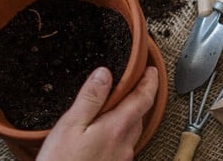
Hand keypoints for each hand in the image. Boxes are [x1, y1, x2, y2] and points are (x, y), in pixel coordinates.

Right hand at [37, 66, 158, 160]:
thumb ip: (91, 98)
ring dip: (131, 113)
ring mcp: (121, 158)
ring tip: (122, 101)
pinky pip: (123, 143)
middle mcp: (125, 144)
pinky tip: (107, 129)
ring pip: (132, 130)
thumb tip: (105, 73)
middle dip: (141, 95)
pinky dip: (120, 129)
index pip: (143, 99)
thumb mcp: (71, 125)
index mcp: (117, 128)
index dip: (150, 81)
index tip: (151, 70)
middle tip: (137, 80)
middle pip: (140, 114)